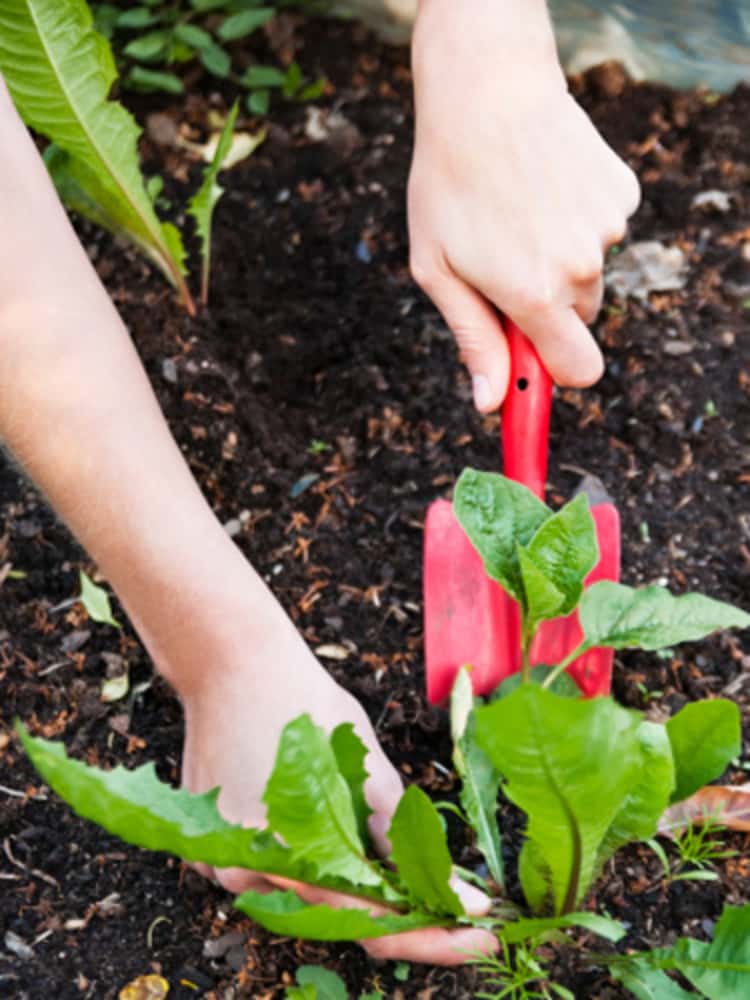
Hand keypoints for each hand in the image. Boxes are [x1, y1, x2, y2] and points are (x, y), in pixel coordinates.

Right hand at [179, 590, 497, 964]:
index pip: (375, 924)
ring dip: (354, 882)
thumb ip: (404, 839)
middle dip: (400, 911)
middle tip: (456, 904)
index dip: (435, 935)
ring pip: (306, 895)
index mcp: (292, 855)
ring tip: (399, 856)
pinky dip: (313, 858)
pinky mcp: (211, 846)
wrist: (233, 661)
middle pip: (338, 917)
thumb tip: (454, 893)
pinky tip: (336, 826)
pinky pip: (273, 871)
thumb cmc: (304, 703)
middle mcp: (247, 873)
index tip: (482, 938)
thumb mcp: (368, 769)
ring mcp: (222, 862)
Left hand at [408, 0, 640, 410]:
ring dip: (560, 259)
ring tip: (519, 215)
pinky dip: (577, 220)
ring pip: (590, 272)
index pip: (579, 371)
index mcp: (535, 295)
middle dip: (548, 308)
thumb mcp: (438, 271)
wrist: (485, 92)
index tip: (536, 367)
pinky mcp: (622, 194)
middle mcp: (581, 266)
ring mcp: (607, 227)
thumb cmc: (447, 185)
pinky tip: (544, 188)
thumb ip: (472, 340)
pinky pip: (602, 229)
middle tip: (505, 265)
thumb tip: (492, 403)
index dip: (558, 374)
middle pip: (580, 320)